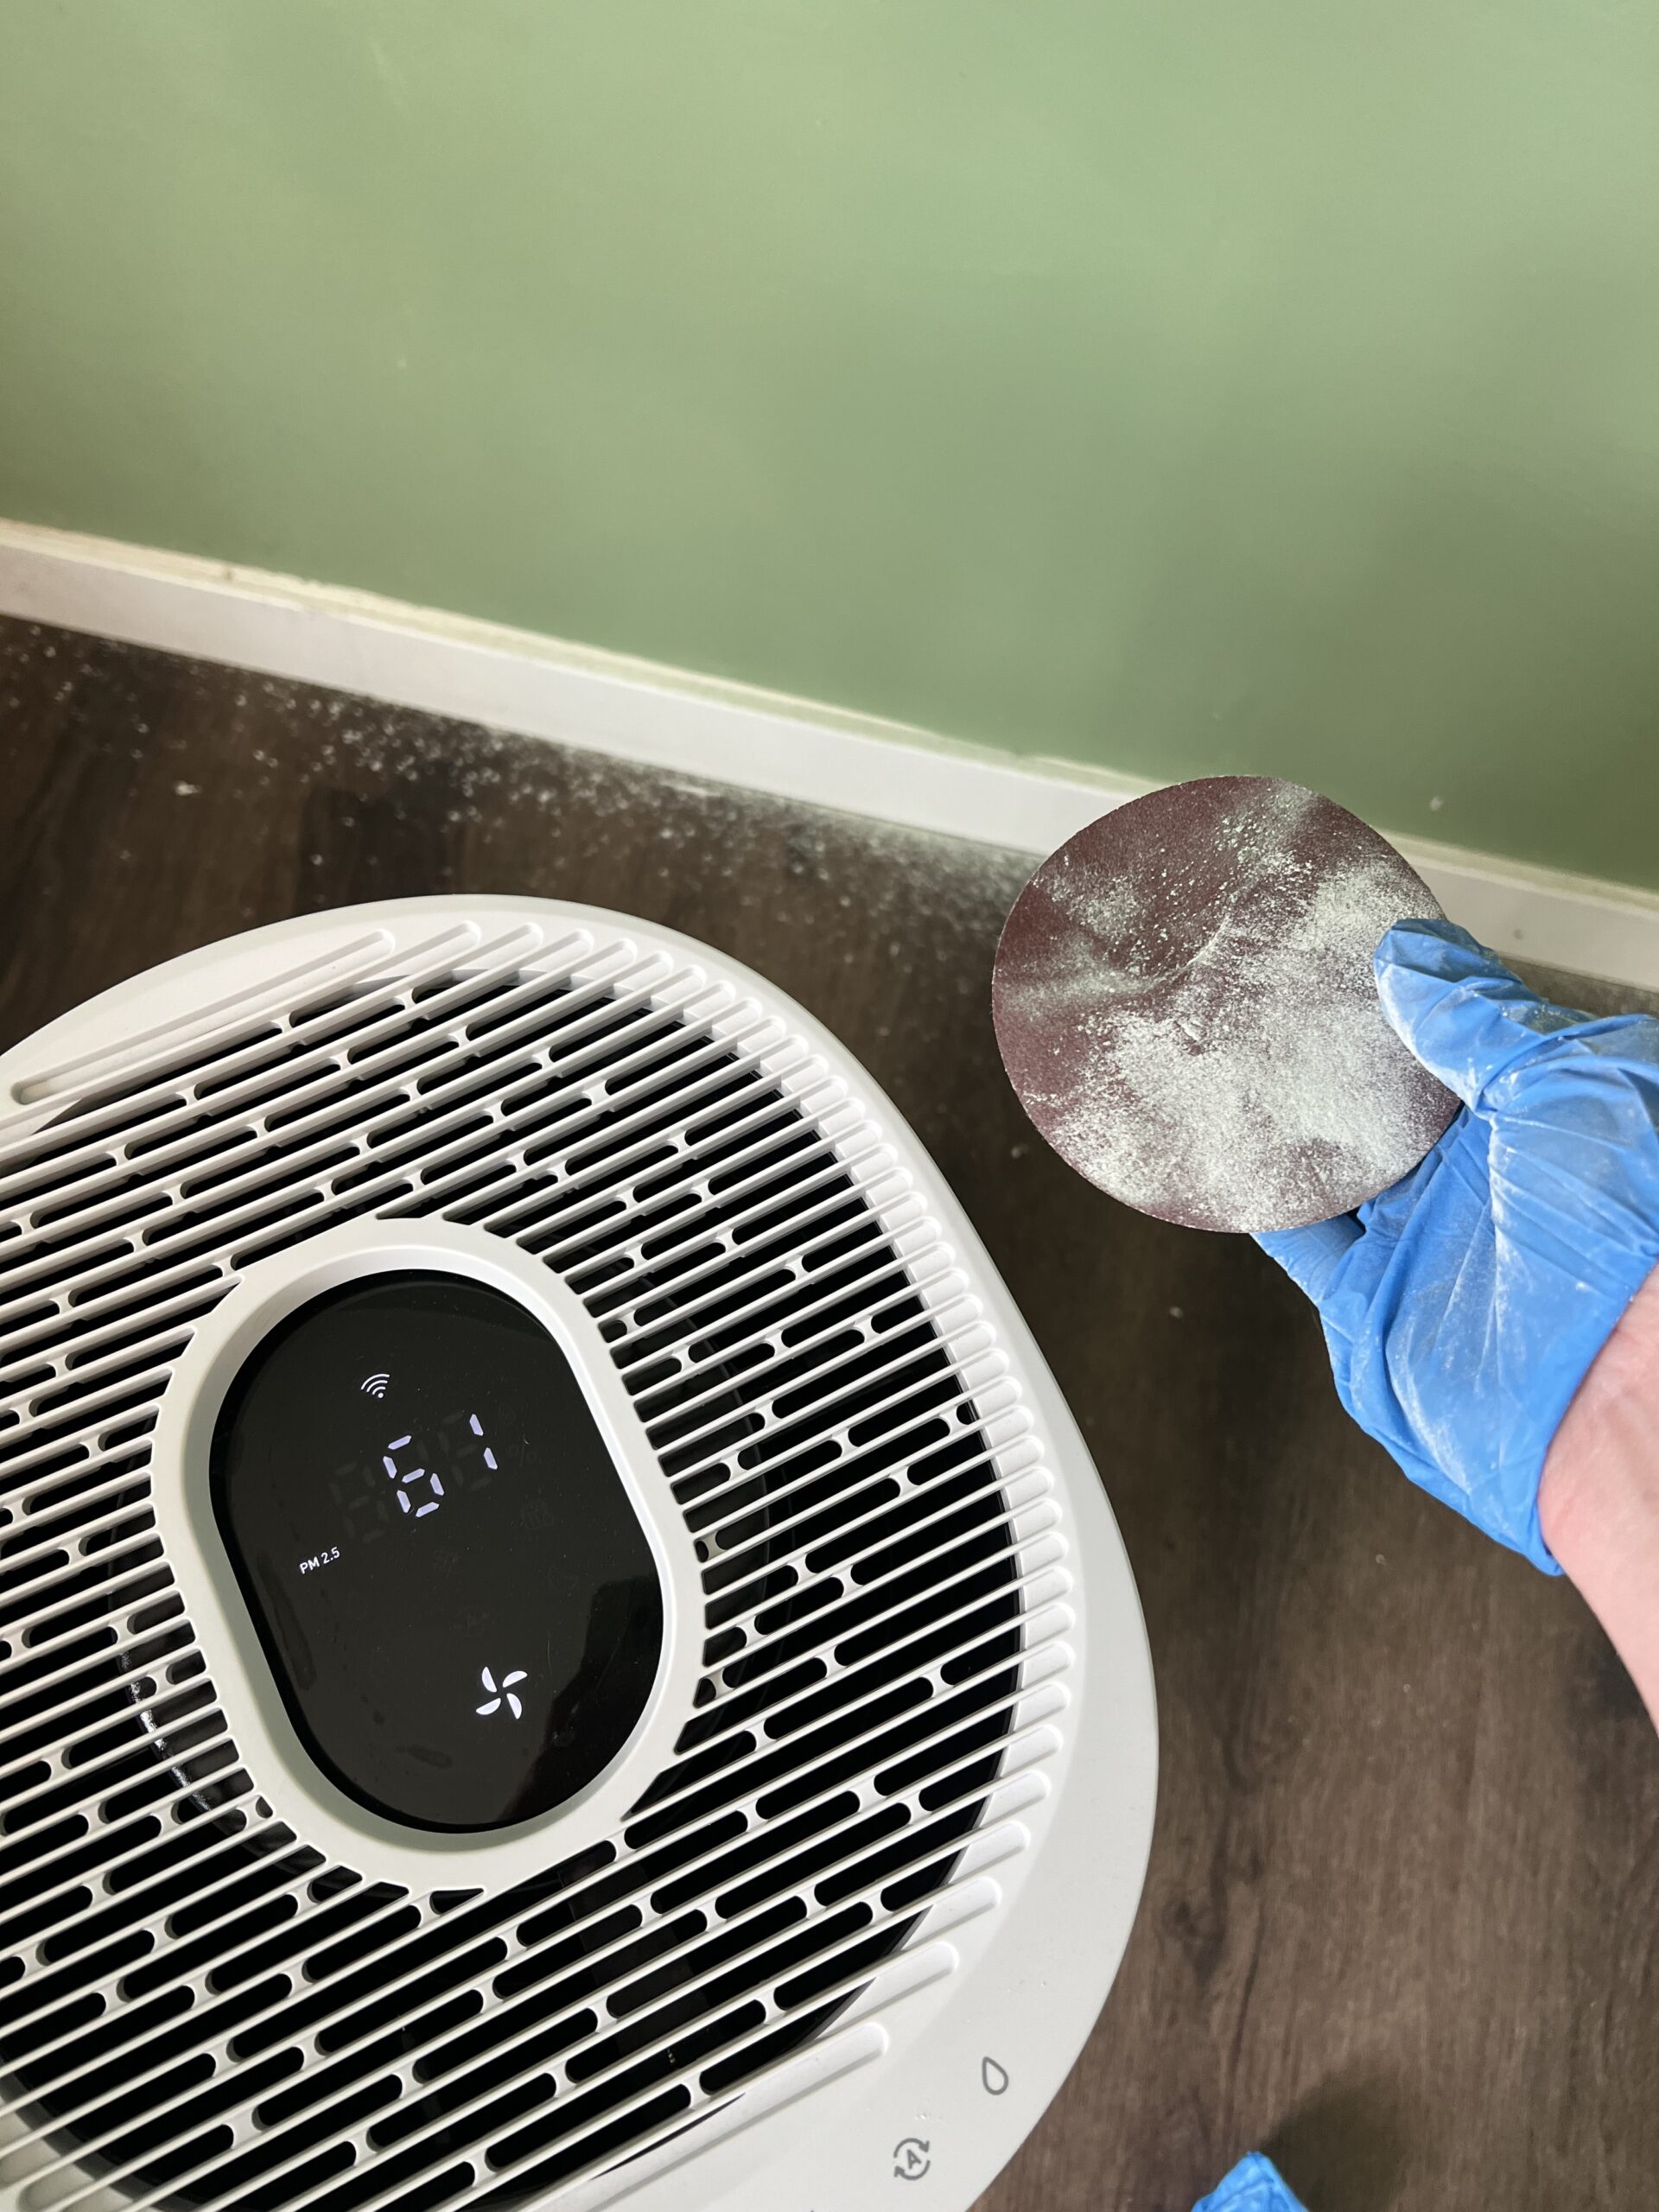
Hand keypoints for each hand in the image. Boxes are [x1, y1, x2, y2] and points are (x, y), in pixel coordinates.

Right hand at [1257, 920, 1658, 1574]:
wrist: (1623, 1396)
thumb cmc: (1637, 1233)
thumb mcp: (1569, 1079)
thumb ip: (1477, 1017)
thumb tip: (1410, 956)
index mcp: (1546, 1110)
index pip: (1450, 1032)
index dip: (1392, 990)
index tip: (1332, 943)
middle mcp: (1485, 1174)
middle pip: (1384, 1097)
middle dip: (1325, 1049)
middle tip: (1256, 988)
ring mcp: (1427, 1239)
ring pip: (1333, 1162)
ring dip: (1277, 1116)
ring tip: (1215, 1050)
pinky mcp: (1372, 1304)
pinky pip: (1299, 1238)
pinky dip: (1251, 1196)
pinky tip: (1211, 1148)